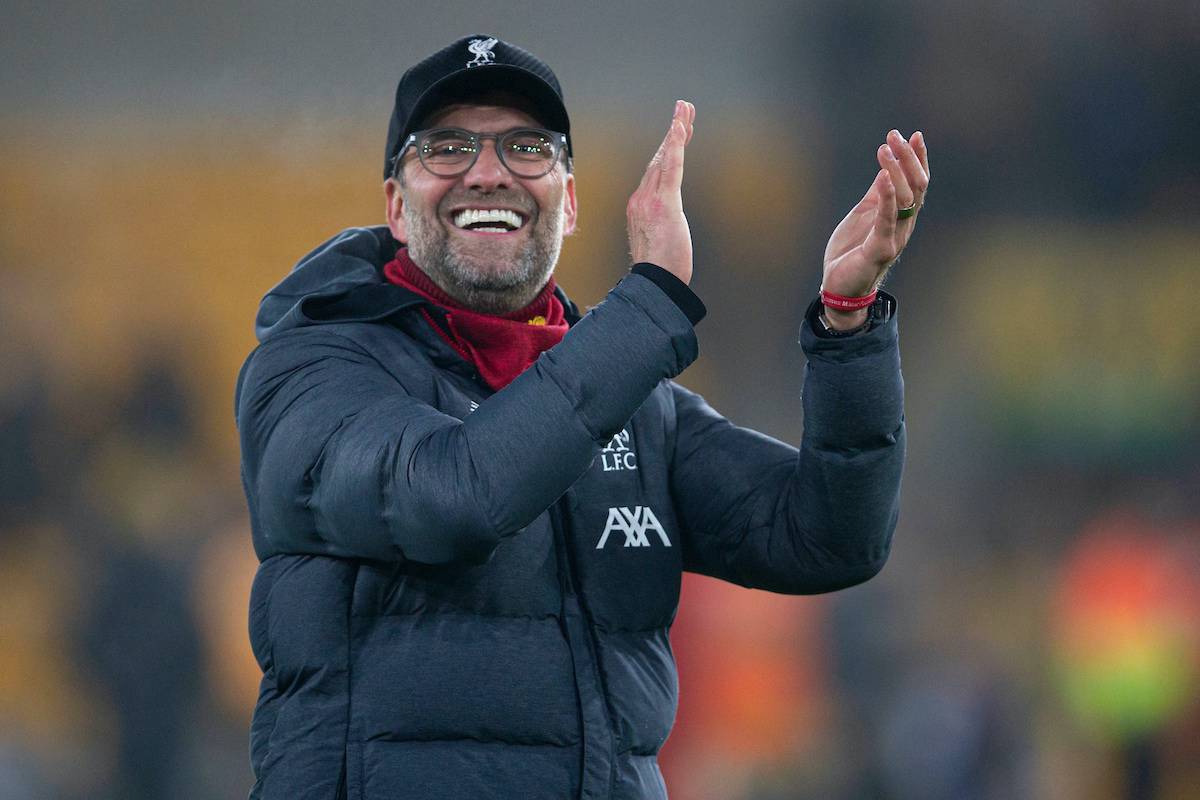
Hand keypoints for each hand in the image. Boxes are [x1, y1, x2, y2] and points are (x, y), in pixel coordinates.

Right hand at [628, 100, 695, 284]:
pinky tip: (680, 126)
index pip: (655, 171)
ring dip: (676, 130)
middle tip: (683, 109)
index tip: (676, 132)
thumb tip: (666, 226)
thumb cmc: (659, 271)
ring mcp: (650, 200)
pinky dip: (675, 144)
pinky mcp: (664, 203)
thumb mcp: (657, 243)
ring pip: (664, 157)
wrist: (654, 283)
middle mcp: (640, 199)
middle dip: (673, 133)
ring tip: (685, 109)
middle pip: (659, 158)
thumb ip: (659, 228)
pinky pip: (671, 167)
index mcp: (639, 207)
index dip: (666, 149)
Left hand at [821, 130, 929, 326]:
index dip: (918, 158)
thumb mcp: (864, 215)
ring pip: (906, 198)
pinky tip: (886, 178)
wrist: (839, 288)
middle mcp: (904, 226)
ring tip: (885, 148)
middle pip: (917, 186)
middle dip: (908, 157)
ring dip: (896, 170)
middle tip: (895, 135)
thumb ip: (877, 195)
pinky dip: (889, 197)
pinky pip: (888, 220)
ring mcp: (895, 238)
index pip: (918, 183)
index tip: (915, 134)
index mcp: (901, 217)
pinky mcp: (880, 249)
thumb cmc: (851, 252)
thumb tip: (887, 169)